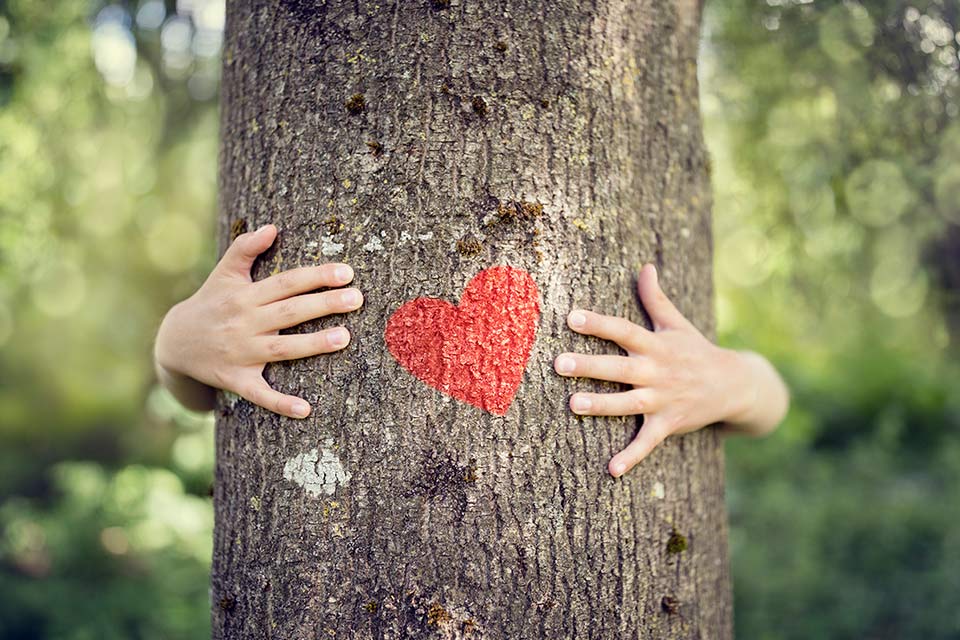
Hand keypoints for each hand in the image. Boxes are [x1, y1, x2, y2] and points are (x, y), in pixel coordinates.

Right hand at [154, 224, 363, 418]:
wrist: (173, 344)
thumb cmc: (210, 303)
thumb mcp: (223, 274)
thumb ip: (245, 248)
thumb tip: (272, 227)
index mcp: (245, 296)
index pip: (286, 283)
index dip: (316, 277)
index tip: (346, 273)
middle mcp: (244, 323)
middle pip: (290, 312)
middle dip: (324, 304)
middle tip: (357, 298)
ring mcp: (240, 353)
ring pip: (282, 349)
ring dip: (313, 345)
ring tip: (345, 338)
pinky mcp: (235, 380)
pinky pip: (260, 394)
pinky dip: (281, 403)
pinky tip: (306, 409)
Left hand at [555, 264, 787, 476]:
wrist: (736, 385)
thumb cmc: (697, 351)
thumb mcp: (677, 324)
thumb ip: (656, 298)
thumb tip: (645, 267)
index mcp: (656, 345)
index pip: (624, 330)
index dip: (599, 324)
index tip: (572, 317)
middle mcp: (657, 371)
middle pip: (619, 367)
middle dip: (590, 365)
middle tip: (559, 363)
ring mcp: (663, 399)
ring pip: (627, 403)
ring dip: (601, 405)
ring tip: (573, 404)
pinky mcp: (668, 423)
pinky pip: (648, 442)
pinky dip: (632, 457)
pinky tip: (611, 470)